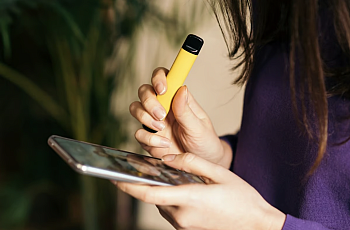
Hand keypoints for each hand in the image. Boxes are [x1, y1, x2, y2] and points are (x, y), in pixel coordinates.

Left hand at [117, 153, 285, 229]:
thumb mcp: (219, 173)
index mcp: (189, 199)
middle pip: (153, 197)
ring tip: (165, 175)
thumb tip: (168, 159)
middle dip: (145, 183)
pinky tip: (178, 187)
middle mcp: (182, 215)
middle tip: (143, 167)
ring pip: (161, 203)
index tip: (113, 177)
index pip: (149, 194)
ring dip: (159, 190)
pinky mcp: (188, 228)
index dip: (128, 186)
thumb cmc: (242, 199)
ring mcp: (184, 225)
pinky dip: (168, 197)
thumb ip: (191, 162)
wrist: (256, 225)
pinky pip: (171, 210)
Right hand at [129, 67, 231, 167]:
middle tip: (161, 115)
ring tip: (161, 128)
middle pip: (145, 91)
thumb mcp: (199, 127)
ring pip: (136, 108)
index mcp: (178, 99)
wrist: (201, 165)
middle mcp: (163, 107)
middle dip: (149, 101)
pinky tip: (165, 144)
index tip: (162, 89)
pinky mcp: (149, 138)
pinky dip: (149, 139)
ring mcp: (154, 122)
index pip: (164, 77)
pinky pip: (138, 133)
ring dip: (145, 117)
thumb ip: (186, 111)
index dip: (159, 78)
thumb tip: (182, 89)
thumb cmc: (204, 142)